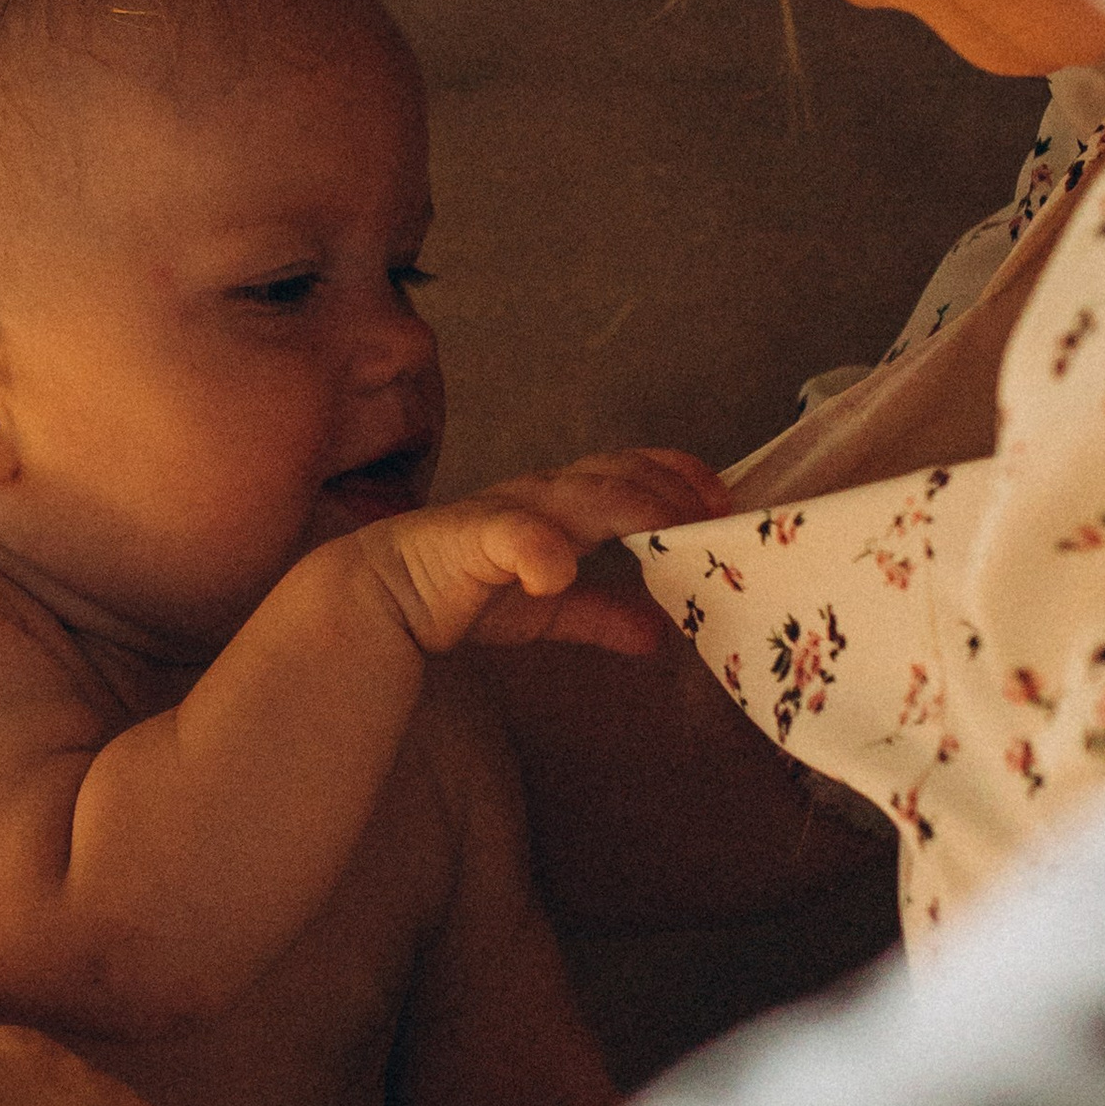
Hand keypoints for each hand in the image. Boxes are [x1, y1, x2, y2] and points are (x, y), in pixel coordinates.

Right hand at [353, 449, 726, 658]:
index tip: (722, 501)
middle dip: (669, 489)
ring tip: (668, 530)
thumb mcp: (547, 609)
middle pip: (616, 473)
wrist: (382, 595)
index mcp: (561, 503)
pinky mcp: (470, 536)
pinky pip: (511, 535)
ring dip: (630, 507)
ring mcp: (507, 510)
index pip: (630, 470)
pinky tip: (560, 572)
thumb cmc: (461, 588)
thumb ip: (601, 615)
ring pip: (579, 493)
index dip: (678, 477)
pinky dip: (540, 549)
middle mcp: (540, 495)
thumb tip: (660, 635)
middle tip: (714, 514)